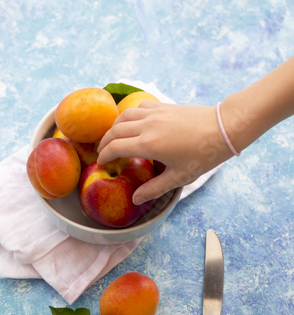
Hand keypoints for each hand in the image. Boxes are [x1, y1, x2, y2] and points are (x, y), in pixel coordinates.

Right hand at [97, 101, 231, 203]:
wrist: (223, 128)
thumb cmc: (202, 156)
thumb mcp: (179, 177)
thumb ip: (155, 188)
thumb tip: (136, 200)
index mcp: (148, 145)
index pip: (115, 148)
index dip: (104, 156)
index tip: (101, 163)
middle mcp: (147, 126)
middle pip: (115, 131)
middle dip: (104, 142)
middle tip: (102, 152)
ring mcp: (154, 113)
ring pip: (124, 116)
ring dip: (114, 127)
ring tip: (112, 137)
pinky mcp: (163, 106)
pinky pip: (138, 108)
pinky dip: (129, 115)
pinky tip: (132, 123)